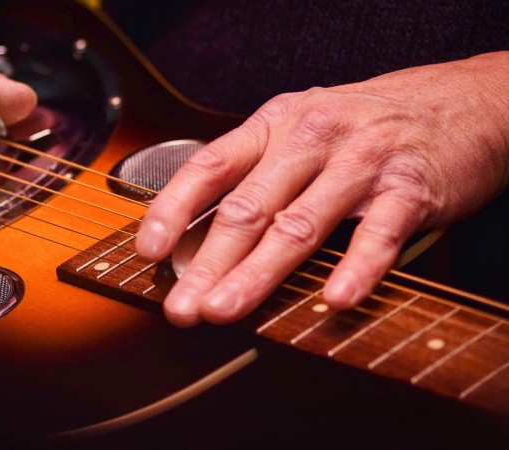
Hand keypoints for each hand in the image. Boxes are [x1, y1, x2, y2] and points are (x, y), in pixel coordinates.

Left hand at [136, 51, 508, 326]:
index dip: (172, 210)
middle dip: (207, 263)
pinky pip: (378, 235)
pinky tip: (332, 301)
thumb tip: (196, 240)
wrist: (459, 102)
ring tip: (225, 310)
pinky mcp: (410, 188)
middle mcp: (311, 137)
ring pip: (300, 225)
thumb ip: (254, 175)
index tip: (148, 252)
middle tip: (181, 306)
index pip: (209, 167)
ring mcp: (361, 161)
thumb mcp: (299, 130)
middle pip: (247, 208)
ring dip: (258, 274)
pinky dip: (355, 269)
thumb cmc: (361, 127)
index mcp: (275, 125)